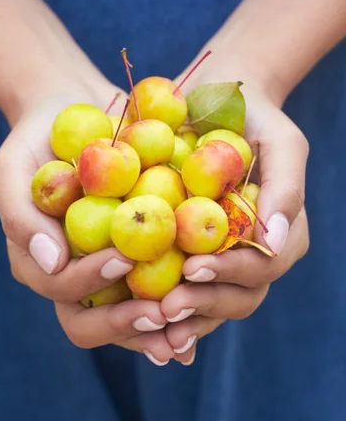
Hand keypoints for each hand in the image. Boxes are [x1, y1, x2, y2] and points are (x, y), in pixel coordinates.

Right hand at [0, 82, 175, 364]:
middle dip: (125, 323)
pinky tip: (207, 298)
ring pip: (127, 317)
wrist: (72, 113)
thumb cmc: (36, 141)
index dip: (90, 282)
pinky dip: (179, 299)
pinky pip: (157, 286)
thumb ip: (21, 217)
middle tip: (161, 314)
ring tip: (188, 326)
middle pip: (91, 323)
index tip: (122, 258)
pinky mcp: (138, 255)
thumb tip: (53, 263)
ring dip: (156, 329)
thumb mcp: (12, 170)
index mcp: (41, 263)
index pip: (62, 288)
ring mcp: (106, 270)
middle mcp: (73, 276)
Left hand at [160, 78, 309, 363]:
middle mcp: (252, 254)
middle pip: (237, 298)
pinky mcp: (187, 251)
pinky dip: (160, 306)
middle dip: (203, 305)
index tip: (194, 267)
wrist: (217, 99)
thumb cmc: (256, 118)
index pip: (262, 268)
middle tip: (165, 308)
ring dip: (182, 317)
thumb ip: (286, 186)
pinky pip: (178, 286)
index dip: (230, 274)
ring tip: (149, 320)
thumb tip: (274, 238)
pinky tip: (134, 314)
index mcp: (279, 235)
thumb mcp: (280, 141)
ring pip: (208, 303)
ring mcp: (220, 257)